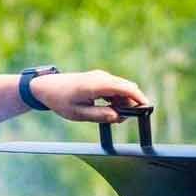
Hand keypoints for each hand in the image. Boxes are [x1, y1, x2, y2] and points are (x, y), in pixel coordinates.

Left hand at [30, 69, 150, 122]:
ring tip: (112, 116)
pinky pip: (115, 88)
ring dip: (123, 102)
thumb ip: (100, 116)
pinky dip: (117, 99)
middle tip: (122, 119)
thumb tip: (117, 117)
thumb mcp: (79, 114)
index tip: (147, 107)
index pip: (124, 88)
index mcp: (96, 85)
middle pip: (126, 87)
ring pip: (122, 89)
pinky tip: (110, 109)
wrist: (47, 87)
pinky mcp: (99, 79)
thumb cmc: (61, 100)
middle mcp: (101, 77)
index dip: (138, 97)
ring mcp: (101, 77)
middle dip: (131, 103)